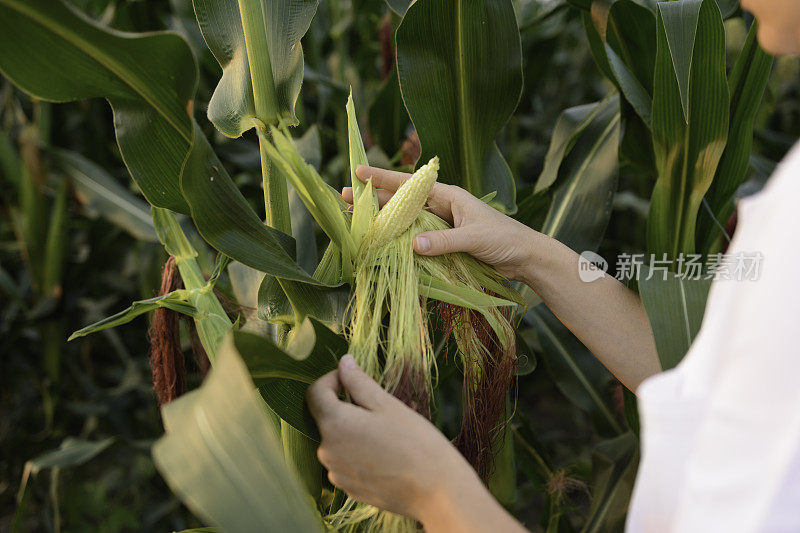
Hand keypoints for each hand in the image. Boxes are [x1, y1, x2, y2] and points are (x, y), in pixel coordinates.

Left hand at [306, 355, 471, 520]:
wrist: (435, 490)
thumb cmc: (414, 441)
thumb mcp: (386, 404)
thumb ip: (358, 382)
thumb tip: (343, 362)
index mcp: (334, 424)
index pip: (315, 393)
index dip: (332, 379)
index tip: (354, 378)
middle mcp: (326, 451)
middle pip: (328, 418)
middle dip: (349, 408)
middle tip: (382, 408)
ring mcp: (336, 473)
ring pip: (339, 441)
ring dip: (356, 431)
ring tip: (390, 433)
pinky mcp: (349, 489)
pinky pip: (348, 462)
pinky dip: (361, 453)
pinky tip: (387, 454)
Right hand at [343, 165, 540, 281]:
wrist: (526, 257)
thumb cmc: (506, 239)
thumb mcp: (475, 238)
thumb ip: (445, 242)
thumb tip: (413, 245)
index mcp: (449, 195)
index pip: (410, 184)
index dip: (383, 178)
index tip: (358, 172)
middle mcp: (442, 207)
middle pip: (402, 201)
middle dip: (373, 199)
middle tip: (344, 198)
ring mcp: (442, 225)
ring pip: (406, 220)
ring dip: (383, 220)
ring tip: (356, 221)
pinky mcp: (444, 243)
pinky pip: (416, 238)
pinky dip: (398, 240)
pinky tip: (382, 243)